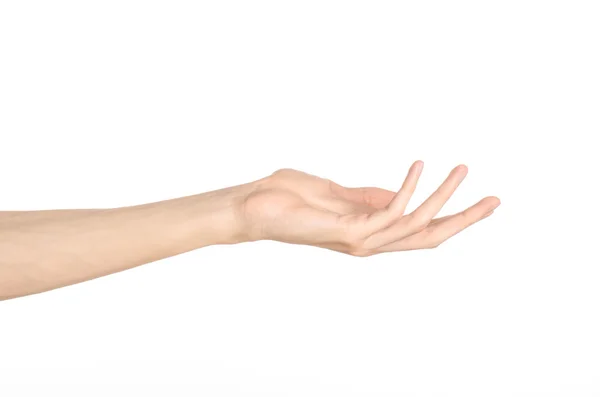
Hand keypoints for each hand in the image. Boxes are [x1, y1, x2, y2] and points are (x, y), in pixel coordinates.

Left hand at [241, 161, 499, 255]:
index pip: (420, 230)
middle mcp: (370, 242)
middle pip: (429, 237)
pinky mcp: (347, 230)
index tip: (479, 201)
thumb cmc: (289, 199)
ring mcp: (360, 240)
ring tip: (461, 168)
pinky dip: (407, 188)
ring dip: (442, 196)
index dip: (452, 218)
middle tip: (495, 200)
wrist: (253, 208)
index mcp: (370, 233)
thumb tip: (400, 193)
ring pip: (415, 224)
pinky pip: (388, 212)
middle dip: (464, 220)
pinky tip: (418, 165)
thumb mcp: (339, 195)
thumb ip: (369, 197)